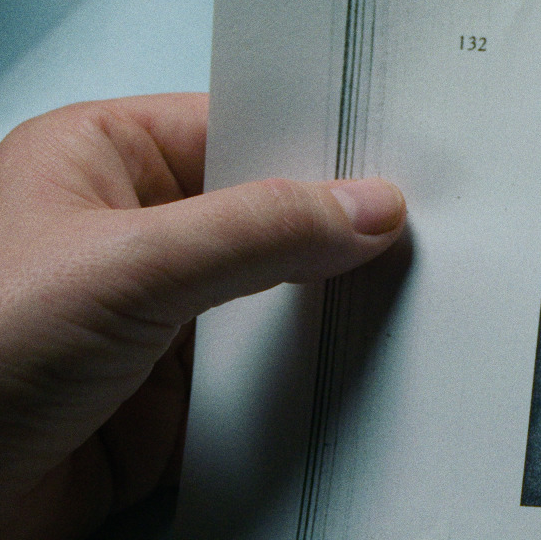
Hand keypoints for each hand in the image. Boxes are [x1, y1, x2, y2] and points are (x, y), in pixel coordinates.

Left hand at [0, 94, 405, 539]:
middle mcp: (133, 238)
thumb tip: (371, 209)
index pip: (240, 131)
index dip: (323, 148)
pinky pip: (264, 387)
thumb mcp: (130, 267)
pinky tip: (369, 385)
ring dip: (332, 320)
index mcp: (102, 162)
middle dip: (341, 240)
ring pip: (274, 309)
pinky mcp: (171, 408)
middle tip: (439, 244)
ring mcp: (155, 326)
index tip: (412, 168)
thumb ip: (259, 233)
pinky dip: (311, 391)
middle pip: (267, 223)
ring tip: (425, 312)